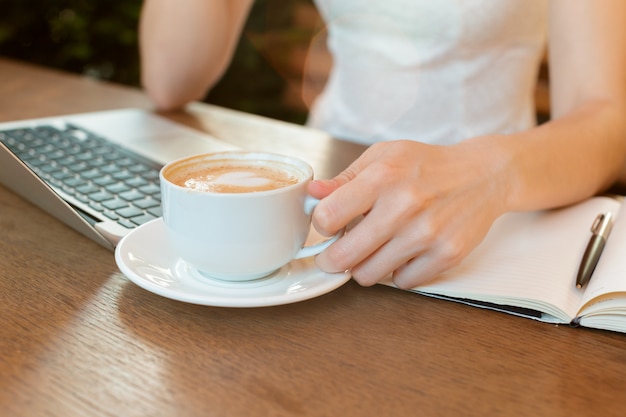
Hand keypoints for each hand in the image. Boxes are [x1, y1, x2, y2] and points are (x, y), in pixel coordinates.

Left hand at [307, 138, 509, 288]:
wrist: (483, 176)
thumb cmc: (427, 165)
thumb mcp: (384, 156)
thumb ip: (345, 178)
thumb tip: (313, 193)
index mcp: (383, 177)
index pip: (328, 216)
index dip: (322, 225)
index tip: (328, 225)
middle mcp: (405, 206)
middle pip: (344, 256)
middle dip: (331, 259)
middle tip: (334, 254)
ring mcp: (427, 234)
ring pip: (369, 275)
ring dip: (364, 266)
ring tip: (372, 249)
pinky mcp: (446, 255)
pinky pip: (402, 282)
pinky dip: (396, 272)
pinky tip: (402, 253)